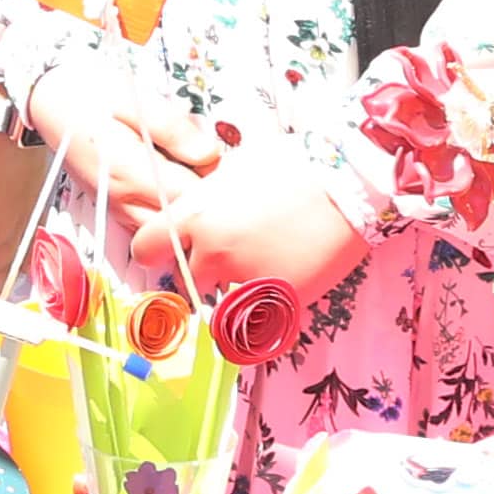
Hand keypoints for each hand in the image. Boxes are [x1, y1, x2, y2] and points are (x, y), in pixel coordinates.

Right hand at [22, 58, 224, 224]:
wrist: (49, 99)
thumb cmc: (91, 92)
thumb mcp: (136, 99)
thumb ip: (175, 129)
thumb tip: (210, 155)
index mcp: (132, 174)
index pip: (192, 201)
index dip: (217, 187)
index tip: (229, 166)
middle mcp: (123, 200)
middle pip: (182, 225)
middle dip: (205, 204)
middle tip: (217, 171)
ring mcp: (117, 208)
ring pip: (165, 232)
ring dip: (186, 211)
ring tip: (195, 174)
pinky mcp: (114, 207)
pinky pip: (149, 227)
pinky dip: (168, 214)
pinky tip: (175, 183)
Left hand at [129, 160, 367, 356]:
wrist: (348, 182)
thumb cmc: (292, 163)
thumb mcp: (234, 170)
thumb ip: (207, 199)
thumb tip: (196, 209)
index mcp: (195, 217)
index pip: (146, 250)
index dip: (156, 251)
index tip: (168, 252)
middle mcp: (214, 254)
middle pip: (186, 281)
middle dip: (201, 274)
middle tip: (224, 262)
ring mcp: (247, 281)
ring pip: (221, 307)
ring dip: (233, 297)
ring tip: (255, 277)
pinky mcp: (282, 301)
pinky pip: (260, 330)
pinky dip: (264, 324)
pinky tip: (274, 309)